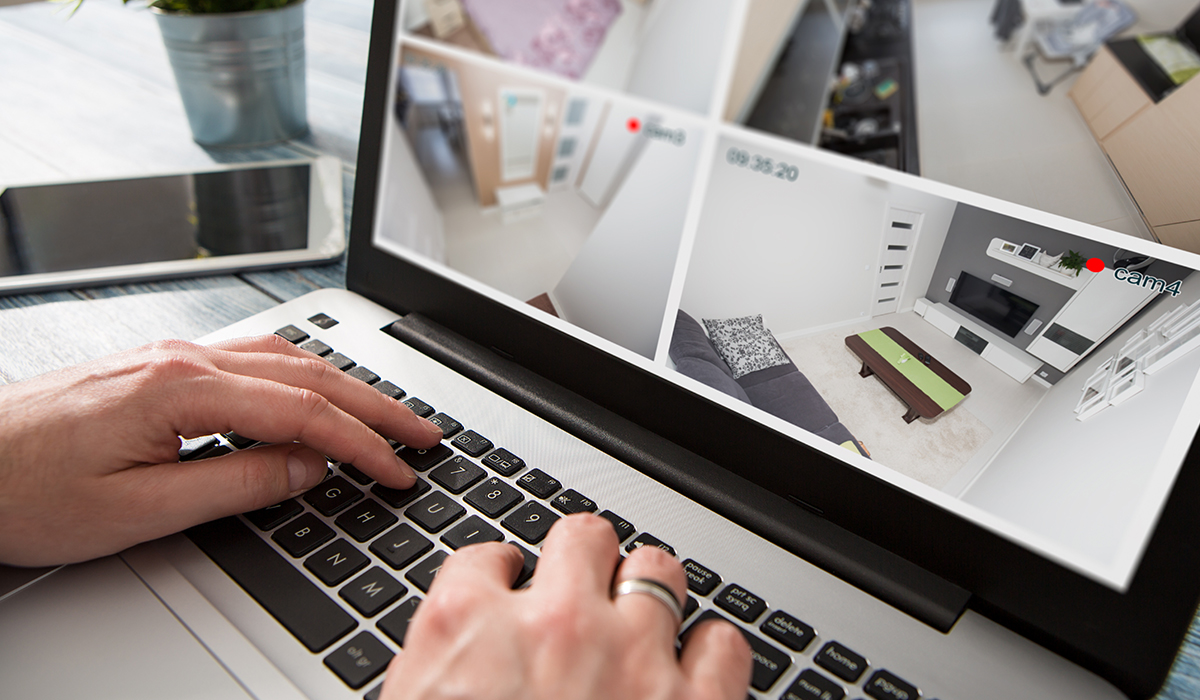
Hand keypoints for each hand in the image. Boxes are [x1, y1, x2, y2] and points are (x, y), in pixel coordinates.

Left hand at [0, 334, 442, 565]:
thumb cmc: (24, 488)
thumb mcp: (137, 509)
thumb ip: (235, 483)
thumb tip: (307, 470)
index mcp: (181, 386)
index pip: (304, 414)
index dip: (363, 447)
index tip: (400, 472)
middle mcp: (183, 357)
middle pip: (309, 374)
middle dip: (376, 406)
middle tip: (425, 433)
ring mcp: (172, 355)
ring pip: (286, 358)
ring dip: (345, 386)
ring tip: (387, 413)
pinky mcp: (160, 365)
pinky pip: (254, 359)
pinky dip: (304, 376)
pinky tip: (316, 389)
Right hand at [382, 514, 752, 699]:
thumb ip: (439, 677)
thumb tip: (456, 666)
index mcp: (466, 628)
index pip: (486, 558)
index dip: (502, 574)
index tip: (510, 588)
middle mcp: (552, 624)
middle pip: (583, 537)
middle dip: (584, 559)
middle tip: (583, 588)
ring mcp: (630, 658)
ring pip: (657, 571)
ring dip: (650, 591)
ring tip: (644, 617)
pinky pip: (721, 644)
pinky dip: (712, 652)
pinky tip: (694, 670)